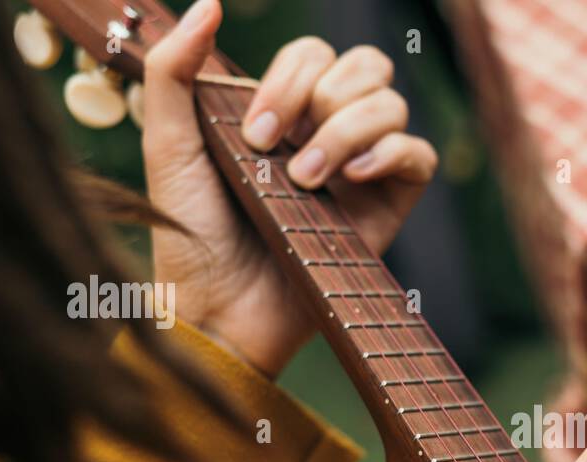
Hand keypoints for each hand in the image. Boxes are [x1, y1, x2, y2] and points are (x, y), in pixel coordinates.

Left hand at [142, 0, 436, 374]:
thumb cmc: (191, 233)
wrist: (219, 307)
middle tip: (277, 148)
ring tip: (307, 178)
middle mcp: (327, 134)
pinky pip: (418, 155)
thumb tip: (209, 3)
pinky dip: (390, 152)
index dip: (288, 77)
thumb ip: (175, 69)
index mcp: (284, 114)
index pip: (314, 54)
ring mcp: (362, 172)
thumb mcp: (168, 142)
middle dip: (322, 93)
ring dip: (346, 128)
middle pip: (364, 65)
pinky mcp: (388, 209)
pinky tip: (351, 177)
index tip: (253, 133)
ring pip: (392, 103)